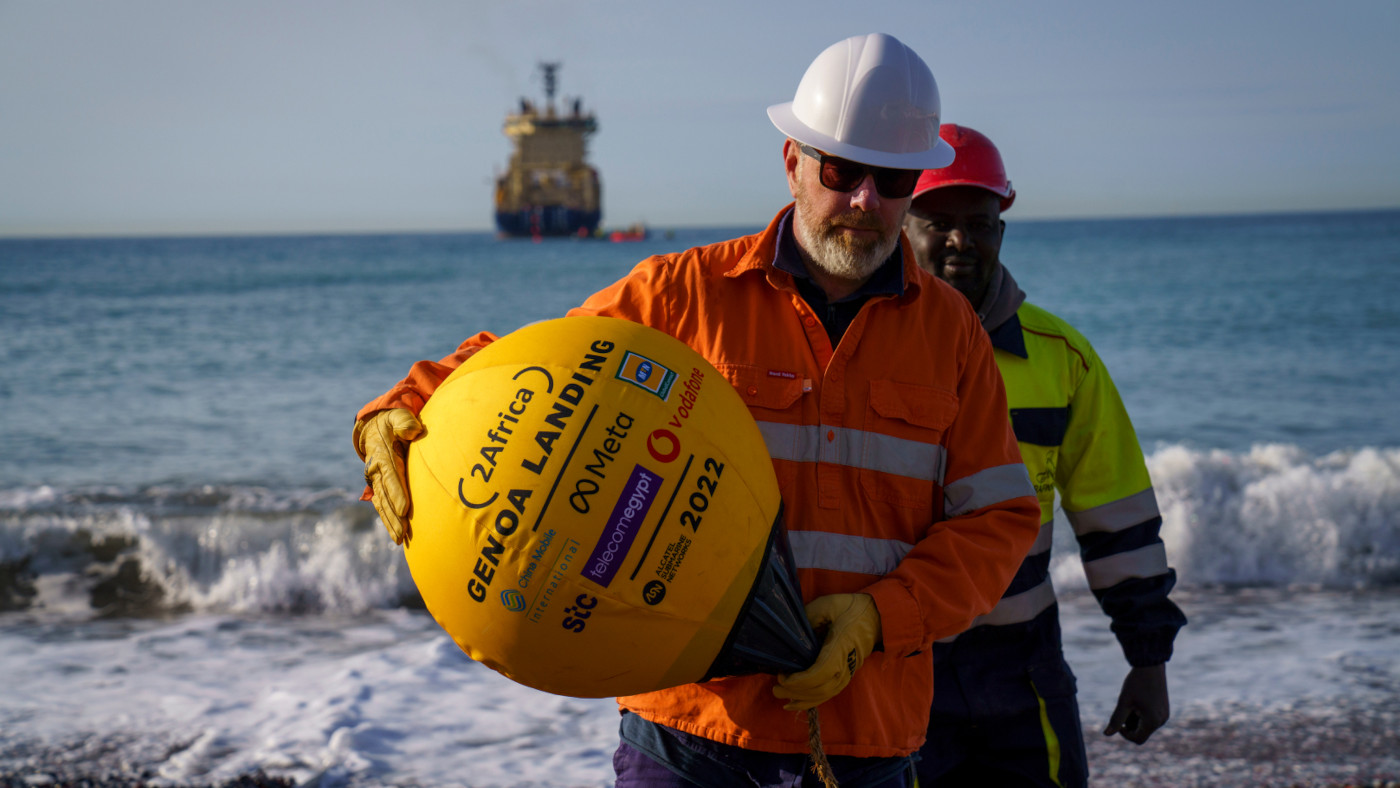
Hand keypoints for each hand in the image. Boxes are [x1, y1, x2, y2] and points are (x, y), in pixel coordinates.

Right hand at [353, 408, 423, 544]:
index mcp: (382, 455)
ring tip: (400, 539)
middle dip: (394, 515)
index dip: (398, 493)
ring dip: (391, 523)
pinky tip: (395, 536)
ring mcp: (375, 480)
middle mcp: (376, 470)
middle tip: (404, 532)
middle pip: (386, 496)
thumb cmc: (391, 422)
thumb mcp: (396, 417)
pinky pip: (382, 506)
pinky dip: (388, 521)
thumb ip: (404, 422)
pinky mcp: (378, 487)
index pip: (392, 476)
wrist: (374, 428)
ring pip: (382, 505)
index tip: (406, 510)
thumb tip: (413, 430)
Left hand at [772, 593, 880, 710]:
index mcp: (841, 644)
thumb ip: (809, 618)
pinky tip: (797, 702)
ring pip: (826, 694)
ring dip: (803, 699)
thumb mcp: (827, 605)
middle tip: (775, 687)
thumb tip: (790, 633)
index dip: (801, 680)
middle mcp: (847, 663)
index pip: (822, 671)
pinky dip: (813, 701)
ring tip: (782, 696)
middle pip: (822, 688)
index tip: (783, 676)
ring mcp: (849, 671)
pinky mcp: (847, 675)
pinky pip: (830, 693)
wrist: (877, 616)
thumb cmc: (851, 608)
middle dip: (797, 692)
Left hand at [1104, 664, 1168, 743]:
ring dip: (1135, 718)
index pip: (1137, 739)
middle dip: (1130, 723)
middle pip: (1141, 732)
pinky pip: (1151, 718)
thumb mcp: (1124, 701)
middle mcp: (1162, 720)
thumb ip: (1116, 719)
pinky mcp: (1164, 709)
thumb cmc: (1136, 683)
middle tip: (1125, 706)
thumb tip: (1107, 734)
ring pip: (1146, 725)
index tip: (1117, 720)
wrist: (1151, 666)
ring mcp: (1164, 715)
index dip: (1124, 734)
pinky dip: (1142, 714)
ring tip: (1132, 701)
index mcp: (1153, 721)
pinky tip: (1138, 699)